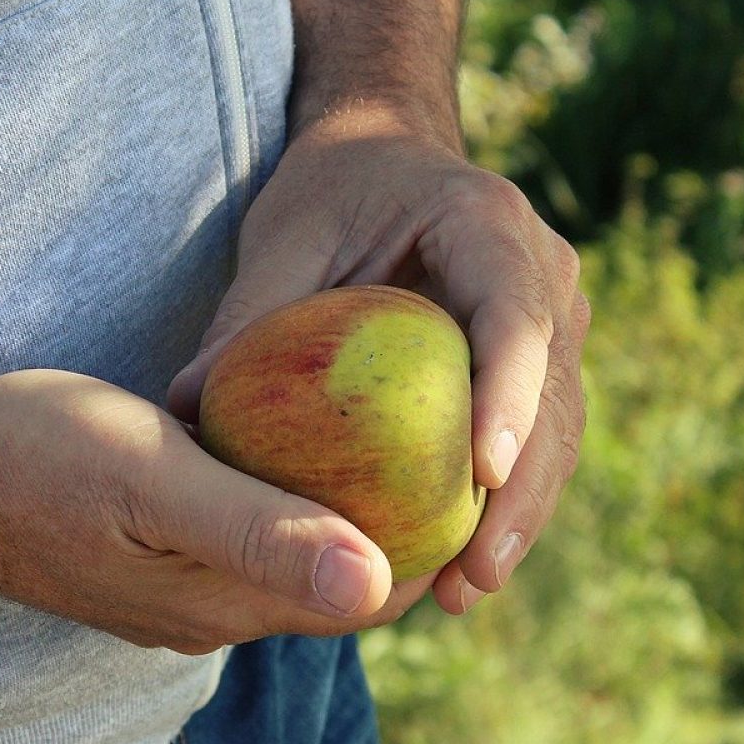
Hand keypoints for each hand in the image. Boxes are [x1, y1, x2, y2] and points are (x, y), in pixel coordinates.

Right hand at [0, 369, 435, 654]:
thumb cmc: (35, 458)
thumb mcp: (154, 479)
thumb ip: (260, 530)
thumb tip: (374, 583)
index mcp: (221, 605)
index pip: (363, 595)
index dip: (428, 541)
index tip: (474, 466)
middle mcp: (206, 615)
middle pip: (332, 579)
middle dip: (396, 522)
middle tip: (445, 430)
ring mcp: (170, 593)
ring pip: (286, 557)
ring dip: (338, 507)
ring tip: (387, 427)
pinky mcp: (143, 561)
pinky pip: (241, 537)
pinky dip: (281, 495)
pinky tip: (289, 436)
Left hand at [167, 103, 589, 614]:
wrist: (383, 153)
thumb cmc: (328, 190)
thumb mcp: (281, 238)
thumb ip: (248, 318)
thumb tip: (185, 412)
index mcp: (489, 223)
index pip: (515, 316)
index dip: (510, 396)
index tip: (483, 474)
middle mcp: (544, 270)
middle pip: (555, 394)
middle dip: (523, 492)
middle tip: (477, 576)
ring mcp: (553, 318)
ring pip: (558, 430)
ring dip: (521, 514)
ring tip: (468, 591)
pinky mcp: (539, 362)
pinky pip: (534, 438)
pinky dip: (504, 502)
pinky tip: (459, 566)